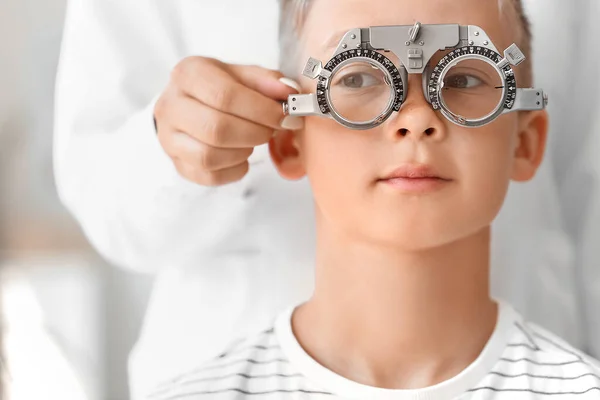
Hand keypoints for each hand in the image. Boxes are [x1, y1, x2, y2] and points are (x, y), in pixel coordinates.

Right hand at [154, 56, 302, 185]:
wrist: (188, 106)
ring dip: (243, 152)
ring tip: (253, 140)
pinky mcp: (178, 164)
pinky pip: (209, 177)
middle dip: (255, 132)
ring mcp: (169, 139)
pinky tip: (242, 155)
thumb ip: (266, 81)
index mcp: (188, 75)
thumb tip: (290, 92)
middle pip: (216, 128)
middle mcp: (170, 106)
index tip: (286, 117)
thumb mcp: (241, 75)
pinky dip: (235, 169)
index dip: (261, 110)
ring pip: (209, 156)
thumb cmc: (218, 89)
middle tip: (272, 130)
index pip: (224, 95)